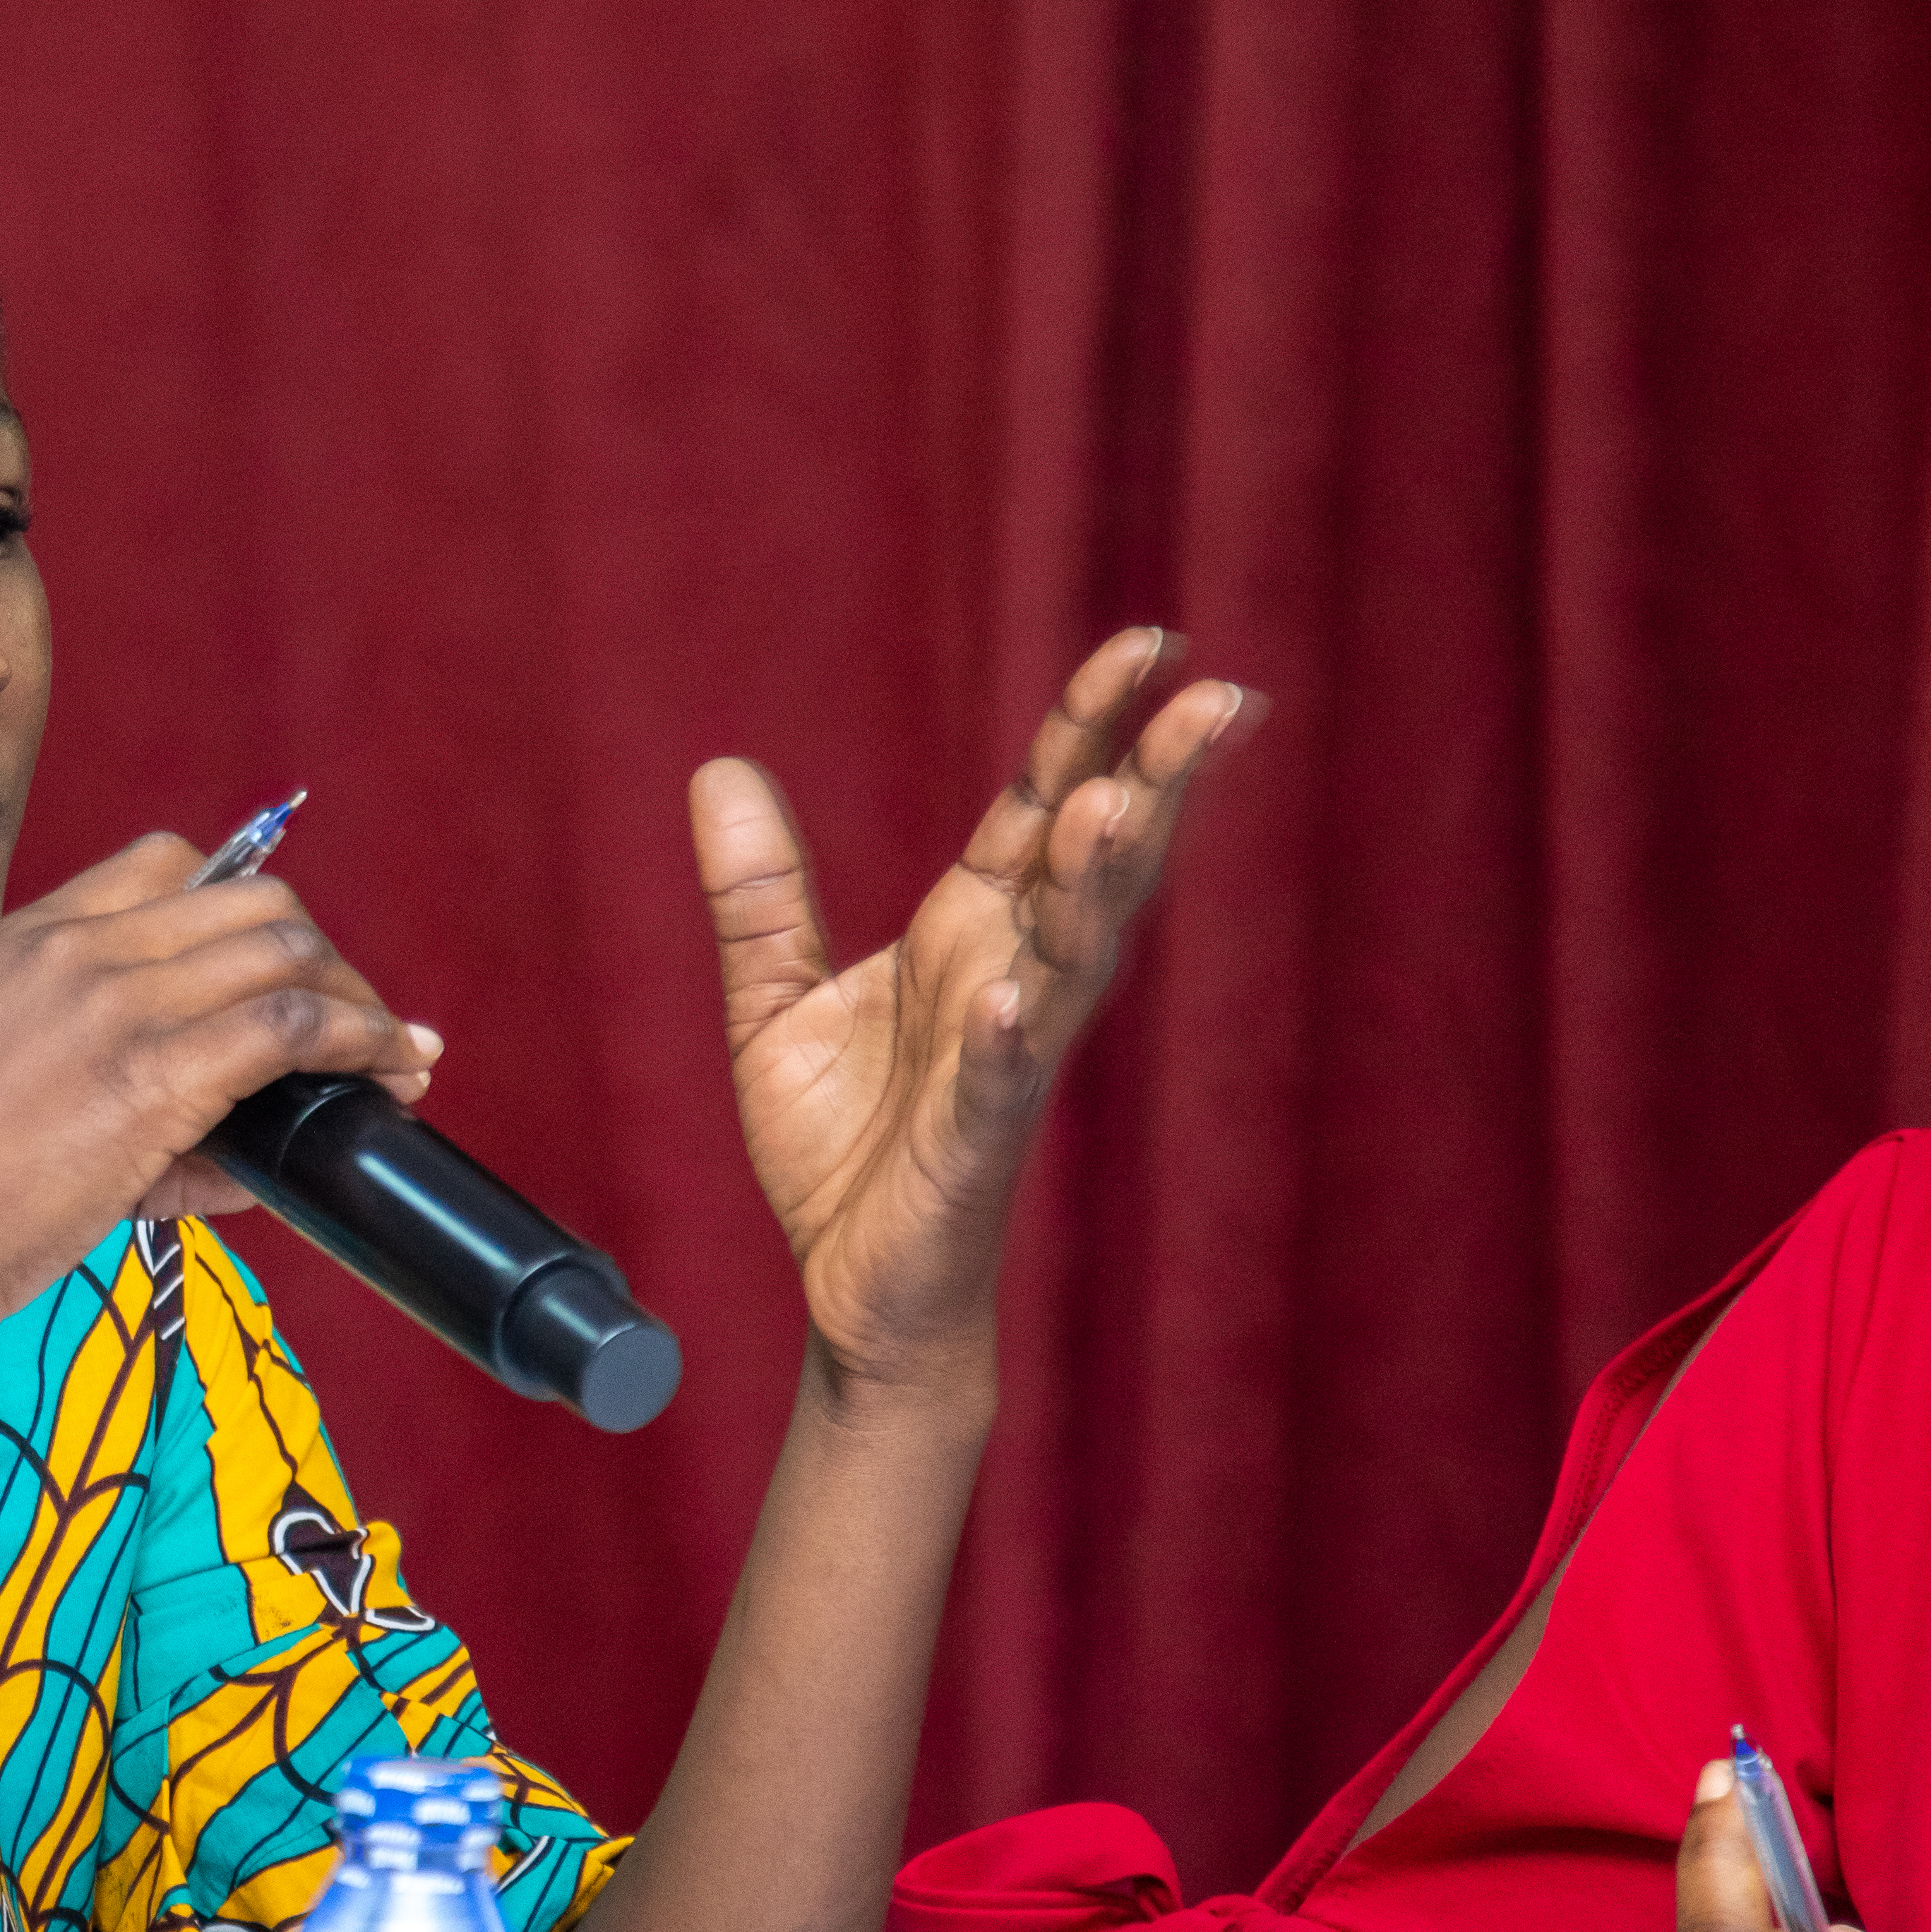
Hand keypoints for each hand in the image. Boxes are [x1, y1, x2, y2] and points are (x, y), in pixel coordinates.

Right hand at [0, 832, 429, 1365]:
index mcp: (26, 940)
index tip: (285, 972)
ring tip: (397, 1056)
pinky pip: (293, 1027)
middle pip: (250, 896)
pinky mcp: (148, 1073)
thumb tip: (242, 1155)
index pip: (169, 865)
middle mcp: (74, 948)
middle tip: (360, 1025)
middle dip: (323, 956)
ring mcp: (112, 1001)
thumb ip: (115, 1103)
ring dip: (359, 1001)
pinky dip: (360, 1043)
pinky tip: (388, 1078)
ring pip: (286, 949)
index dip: (248, 911)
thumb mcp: (6, 1107)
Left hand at [695, 630, 1243, 1396]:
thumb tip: (718, 770)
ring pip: (1073, 954)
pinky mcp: (974, 1143)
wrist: (849, 1287)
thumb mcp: (775, 1003)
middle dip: (1153, 777)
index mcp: (974, 930)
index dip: (1090, 723)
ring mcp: (1007, 1059)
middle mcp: (1013, 977)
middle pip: (1096, 859)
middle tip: (1212, 695)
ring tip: (1117, 807)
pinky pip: (1001, 1082)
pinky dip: (1010, 1039)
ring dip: (1097, 882)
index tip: (1147, 644)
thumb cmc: (845, 1150)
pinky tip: (1018, 999)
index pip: (1041, 804)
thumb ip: (758, 895)